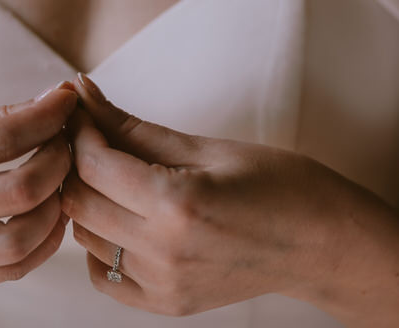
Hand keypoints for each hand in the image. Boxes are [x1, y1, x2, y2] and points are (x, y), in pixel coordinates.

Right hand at [0, 81, 77, 284]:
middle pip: (19, 191)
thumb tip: (45, 104)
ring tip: (60, 181)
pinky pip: (7, 271)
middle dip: (59, 160)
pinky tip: (49, 217)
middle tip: (67, 140)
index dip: (46, 115)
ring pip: (19, 240)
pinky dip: (41, 246)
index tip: (67, 98)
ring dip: (55, 208)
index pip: (0, 136)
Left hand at [62, 75, 348, 316]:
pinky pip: (102, 275)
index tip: (84, 111)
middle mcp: (164, 251)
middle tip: (92, 138)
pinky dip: (103, 245)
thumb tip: (83, 94)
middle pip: (80, 202)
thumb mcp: (205, 146)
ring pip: (85, 238)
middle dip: (77, 164)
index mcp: (177, 203)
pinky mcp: (167, 304)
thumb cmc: (276, 183)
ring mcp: (164, 285)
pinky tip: (128, 219)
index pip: (94, 164)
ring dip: (89, 203)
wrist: (320, 242)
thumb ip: (133, 127)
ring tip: (115, 177)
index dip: (81, 131)